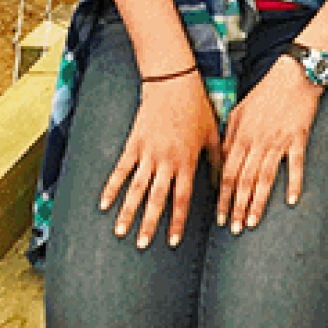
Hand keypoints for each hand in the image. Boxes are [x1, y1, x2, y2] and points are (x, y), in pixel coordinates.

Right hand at [99, 68, 218, 249]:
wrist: (173, 82)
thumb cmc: (197, 107)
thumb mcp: (213, 133)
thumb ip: (217, 161)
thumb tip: (222, 185)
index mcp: (187, 161)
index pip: (182, 198)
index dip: (178, 221)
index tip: (172, 242)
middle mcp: (167, 161)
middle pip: (157, 199)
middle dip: (150, 224)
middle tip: (143, 245)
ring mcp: (148, 153)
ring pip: (137, 188)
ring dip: (128, 212)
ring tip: (120, 233)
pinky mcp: (134, 143)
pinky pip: (120, 169)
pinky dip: (112, 187)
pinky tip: (104, 205)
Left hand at [215, 57, 321, 232]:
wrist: (294, 74)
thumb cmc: (266, 92)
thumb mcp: (239, 111)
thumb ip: (229, 136)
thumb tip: (221, 159)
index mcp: (241, 136)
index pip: (227, 173)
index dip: (222, 197)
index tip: (219, 216)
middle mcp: (257, 141)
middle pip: (244, 180)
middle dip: (236, 207)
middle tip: (234, 228)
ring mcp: (278, 141)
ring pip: (265, 177)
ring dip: (258, 202)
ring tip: (252, 221)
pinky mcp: (298, 137)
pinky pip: (295, 164)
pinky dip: (294, 182)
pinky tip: (292, 199)